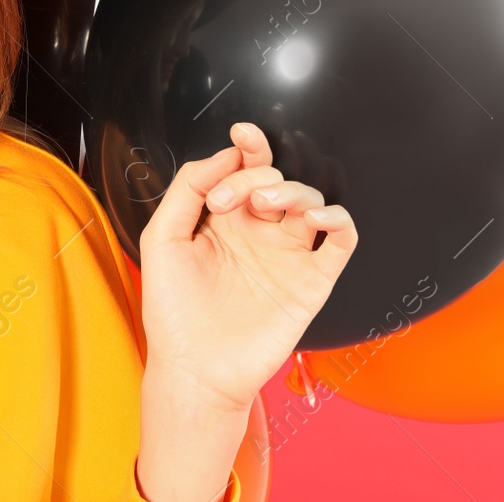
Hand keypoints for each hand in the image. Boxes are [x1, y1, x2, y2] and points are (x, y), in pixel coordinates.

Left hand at [139, 122, 357, 414]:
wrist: (194, 369)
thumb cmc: (173, 312)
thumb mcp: (162, 239)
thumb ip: (186, 189)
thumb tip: (222, 156)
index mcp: (224, 221)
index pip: (246, 170)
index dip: (250, 148)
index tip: (242, 135)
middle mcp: (258, 234)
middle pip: (278, 180)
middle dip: (258, 175)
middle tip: (231, 201)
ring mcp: (287, 256)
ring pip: (311, 202)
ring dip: (293, 192)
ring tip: (263, 207)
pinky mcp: (311, 281)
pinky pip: (341, 240)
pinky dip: (338, 220)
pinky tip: (317, 219)